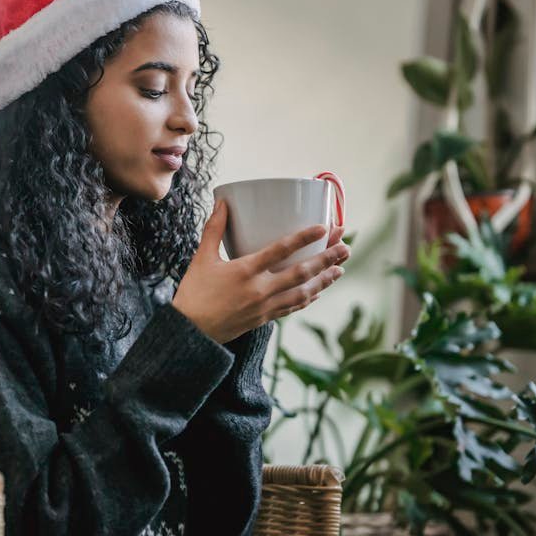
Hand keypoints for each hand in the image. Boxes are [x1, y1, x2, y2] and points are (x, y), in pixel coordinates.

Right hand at [171, 200, 349, 343]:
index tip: (323, 227)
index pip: (280, 250)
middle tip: (345, 246)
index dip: (304, 237)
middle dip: (326, 259)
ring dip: (324, 280)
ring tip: (340, 269)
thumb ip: (214, 229)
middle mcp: (260, 289)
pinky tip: (318, 291)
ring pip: (303, 292)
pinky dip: (308, 298)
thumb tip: (222, 203)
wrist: (190, 332)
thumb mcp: (202, 258)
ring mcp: (265, 306)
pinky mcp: (265, 318)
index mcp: (245, 270)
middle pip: (301, 272)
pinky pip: (293, 306)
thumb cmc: (193, 293)